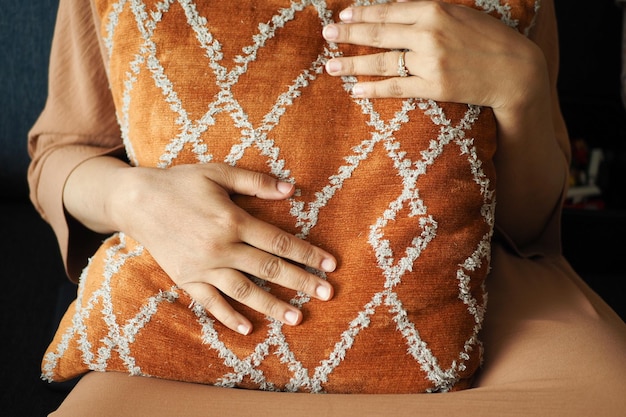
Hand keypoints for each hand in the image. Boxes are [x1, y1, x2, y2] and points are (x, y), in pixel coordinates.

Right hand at [68, 160, 335, 334]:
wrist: (136, 201)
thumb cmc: (181, 183)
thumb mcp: (218, 172)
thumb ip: (255, 181)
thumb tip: (291, 188)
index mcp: (233, 220)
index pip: (279, 241)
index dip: (308, 253)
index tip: (330, 265)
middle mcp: (221, 247)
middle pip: (269, 268)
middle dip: (301, 282)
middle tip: (327, 294)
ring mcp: (203, 267)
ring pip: (245, 290)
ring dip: (272, 305)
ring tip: (297, 318)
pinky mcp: (187, 279)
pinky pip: (211, 302)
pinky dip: (229, 316)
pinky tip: (248, 327)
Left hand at [321, 1, 566, 249]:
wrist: (516, 71)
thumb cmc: (489, 39)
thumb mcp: (460, 14)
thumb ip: (429, 12)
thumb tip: (395, 13)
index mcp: (435, 9)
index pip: (388, 10)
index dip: (362, 13)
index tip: (343, 16)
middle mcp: (429, 33)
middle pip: (378, 33)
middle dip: (348, 33)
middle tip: (326, 35)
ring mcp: (430, 61)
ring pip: (382, 61)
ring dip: (352, 63)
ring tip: (331, 66)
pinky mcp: (434, 87)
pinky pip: (396, 87)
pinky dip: (374, 89)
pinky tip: (356, 90)